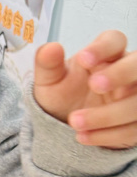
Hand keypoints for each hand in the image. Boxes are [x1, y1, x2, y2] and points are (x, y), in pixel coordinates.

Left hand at [34, 31, 136, 148]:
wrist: (66, 124)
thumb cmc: (63, 95)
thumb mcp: (49, 81)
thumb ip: (47, 64)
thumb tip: (50, 48)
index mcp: (107, 54)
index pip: (114, 40)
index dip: (103, 48)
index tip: (83, 59)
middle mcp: (128, 73)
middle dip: (121, 74)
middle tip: (94, 86)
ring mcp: (135, 97)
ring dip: (108, 114)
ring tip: (75, 122)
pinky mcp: (136, 122)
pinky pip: (134, 129)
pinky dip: (109, 135)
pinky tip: (84, 136)